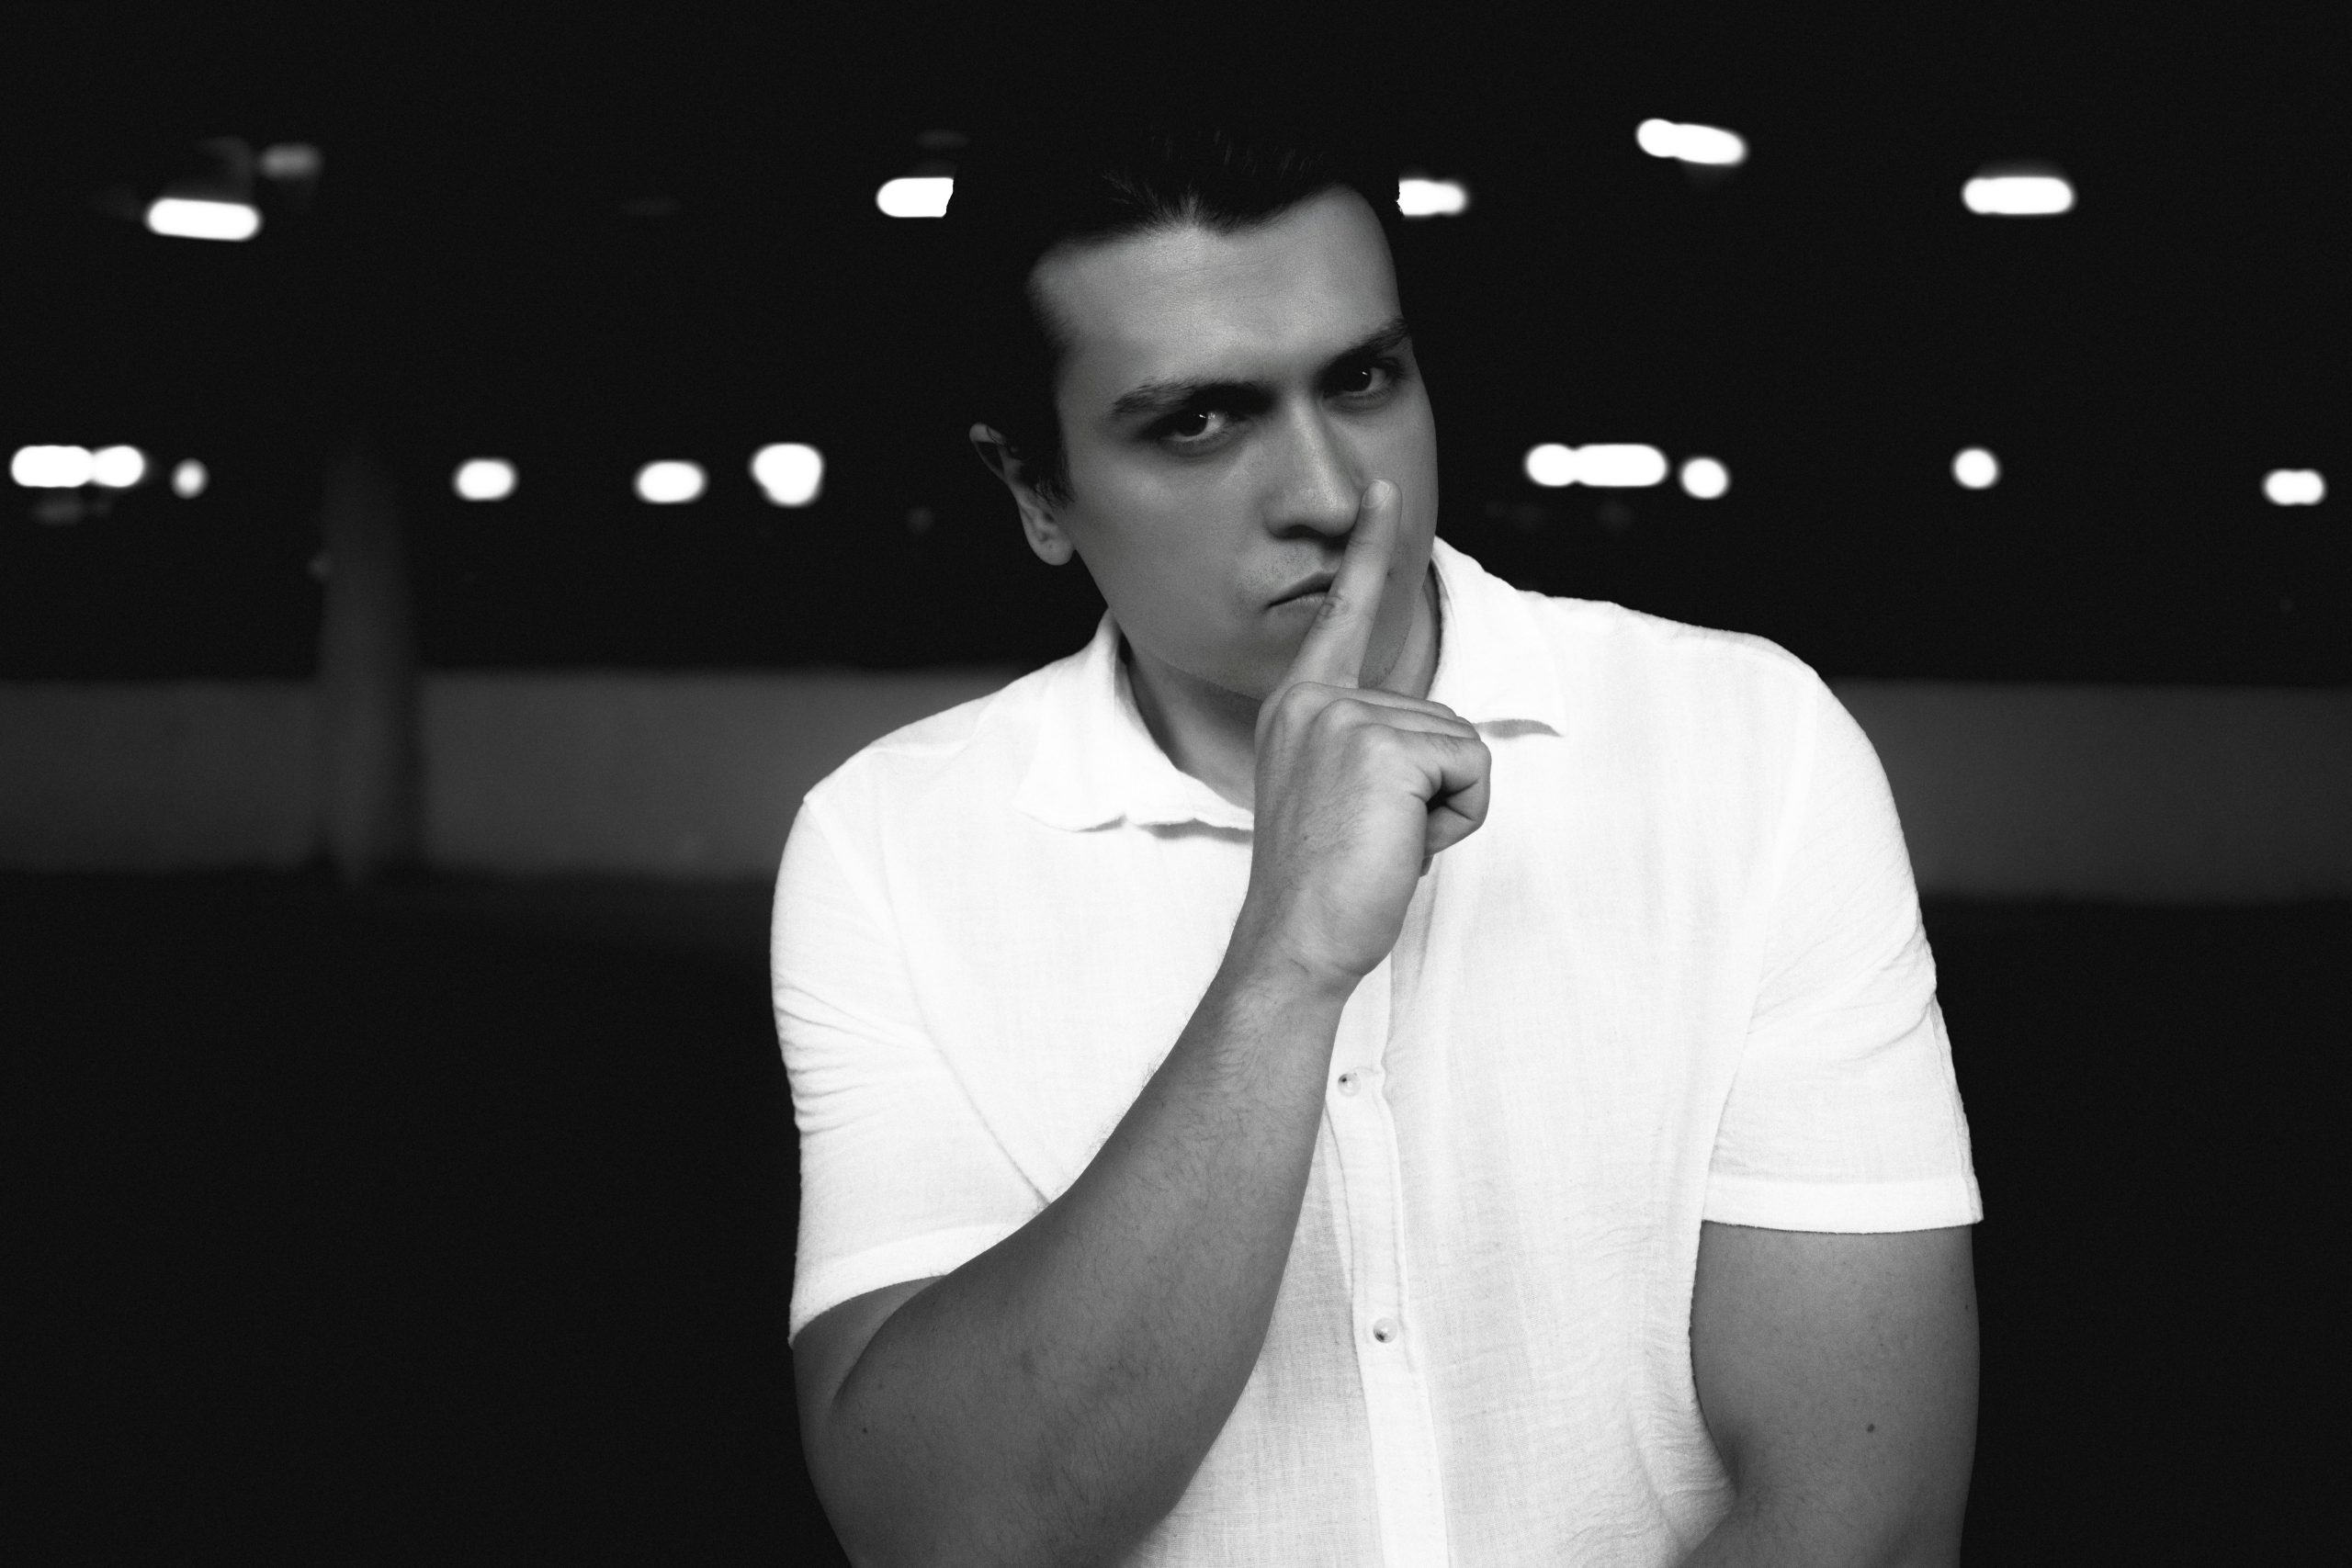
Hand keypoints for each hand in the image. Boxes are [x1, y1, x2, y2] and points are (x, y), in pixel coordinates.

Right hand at [1238, 479, 1490, 992]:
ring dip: (1445, 808)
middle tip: (1376, 838)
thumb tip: (1429, 749)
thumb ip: (1368, 749)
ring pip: (1461, 746)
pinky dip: (1457, 818)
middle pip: (1440, 716)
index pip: (1343, 614)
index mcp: (1300, 706)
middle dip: (1434, 789)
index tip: (1384, 490)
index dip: (1369, 549)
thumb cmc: (1324, 887)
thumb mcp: (1336, 795)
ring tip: (1385, 844)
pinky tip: (1401, 845)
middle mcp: (1315, 701)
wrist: (1296, 940)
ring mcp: (1347, 720)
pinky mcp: (1384, 749)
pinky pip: (1472, 769)